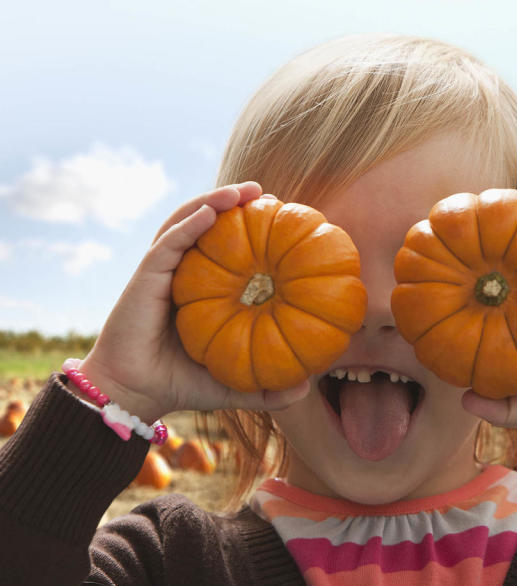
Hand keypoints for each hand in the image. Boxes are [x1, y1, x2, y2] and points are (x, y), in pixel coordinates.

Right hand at [75, 184, 308, 423]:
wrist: (136, 394)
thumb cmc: (183, 385)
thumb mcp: (235, 385)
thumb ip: (270, 388)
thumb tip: (308, 387)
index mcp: (203, 291)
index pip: (227, 251)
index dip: (250, 230)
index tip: (281, 217)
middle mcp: (183, 274)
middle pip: (207, 226)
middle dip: (233, 203)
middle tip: (264, 192)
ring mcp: (163, 272)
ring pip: (187, 223)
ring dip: (213, 200)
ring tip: (243, 189)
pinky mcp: (145, 276)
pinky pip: (169, 242)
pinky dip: (190, 223)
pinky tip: (211, 212)